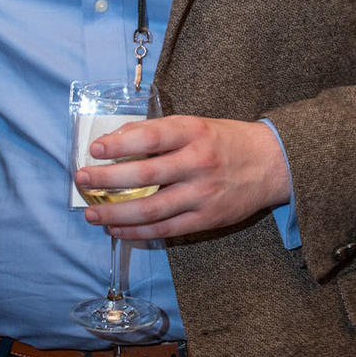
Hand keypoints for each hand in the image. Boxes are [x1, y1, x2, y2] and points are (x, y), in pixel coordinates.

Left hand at [76, 116, 291, 239]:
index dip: (119, 144)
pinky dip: (137, 231)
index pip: (150, 138)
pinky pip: (165, 229)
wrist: (273, 164)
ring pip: (150, 209)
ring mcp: (202, 194)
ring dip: (115, 212)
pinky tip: (117, 229)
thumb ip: (160, 133)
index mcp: (194, 133)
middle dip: (106, 179)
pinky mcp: (206, 219)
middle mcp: (198, 163)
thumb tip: (118, 139)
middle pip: (144, 175)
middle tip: (82, 180)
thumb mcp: (197, 125)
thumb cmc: (228, 141)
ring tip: (91, 213)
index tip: (94, 149)